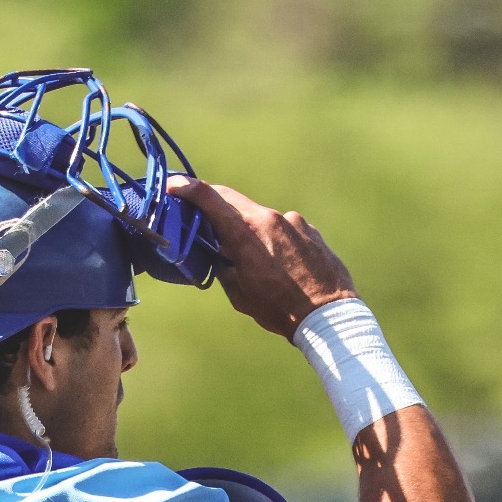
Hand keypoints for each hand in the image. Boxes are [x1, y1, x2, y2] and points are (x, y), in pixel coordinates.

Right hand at [169, 176, 357, 337]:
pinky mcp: (309, 229)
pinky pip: (283, 228)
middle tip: (202, 216)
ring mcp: (293, 221)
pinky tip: (280, 263)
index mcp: (245, 235)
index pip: (209, 198)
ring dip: (249, 230)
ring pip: (259, 217)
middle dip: (215, 206)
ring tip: (254, 259)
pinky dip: (273, 239)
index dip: (187, 188)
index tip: (173, 185)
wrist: (327, 316)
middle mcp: (269, 219)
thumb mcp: (240, 295)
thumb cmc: (280, 310)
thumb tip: (219, 254)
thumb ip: (224, 267)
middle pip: (232, 200)